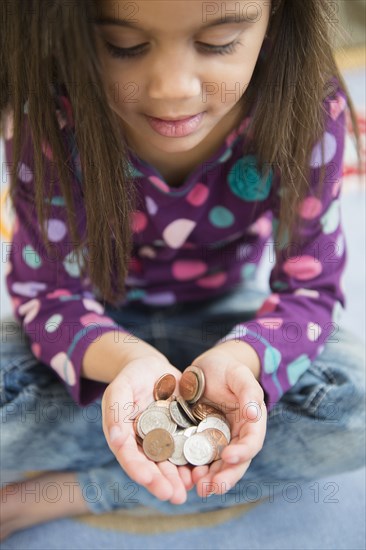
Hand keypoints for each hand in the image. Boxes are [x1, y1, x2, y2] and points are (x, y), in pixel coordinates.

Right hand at [101, 356, 193, 503]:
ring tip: (192, 488)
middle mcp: (144, 444)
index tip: (148, 480)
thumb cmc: (129, 377)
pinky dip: (195, 459)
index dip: (139, 470)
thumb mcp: (119, 390)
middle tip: (175, 497)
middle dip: (163, 483)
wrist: (151, 366)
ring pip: (171, 462)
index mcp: (125, 438)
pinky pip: (188, 447)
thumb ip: (115, 413)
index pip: (130, 458)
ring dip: (180, 477)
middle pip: (153, 467)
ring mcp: (163, 439)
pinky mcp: (181, 431)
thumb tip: (116, 440)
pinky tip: (204, 468)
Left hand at [189, 347, 266, 497]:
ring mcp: (220, 440)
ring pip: (218, 466)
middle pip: (236, 462)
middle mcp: (237, 435)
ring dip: (210, 479)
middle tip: (211, 487)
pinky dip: (194, 469)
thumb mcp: (238, 374)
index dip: (242, 452)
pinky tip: (185, 476)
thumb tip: (253, 414)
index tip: (227, 456)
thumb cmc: (226, 367)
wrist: (206, 367)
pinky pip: (200, 458)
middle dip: (225, 476)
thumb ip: (248, 392)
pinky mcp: (201, 440)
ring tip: (197, 486)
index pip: (252, 442)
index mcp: (252, 422)